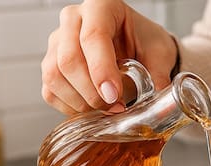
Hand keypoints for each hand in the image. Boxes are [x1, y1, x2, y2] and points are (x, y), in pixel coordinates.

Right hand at [41, 0, 177, 114]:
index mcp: (101, 7)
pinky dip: (70, 107)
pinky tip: (92, 110)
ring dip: (80, 101)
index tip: (114, 95)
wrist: (136, 45)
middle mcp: (73, 20)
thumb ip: (159, 75)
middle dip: (91, 92)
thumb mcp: (159, 53)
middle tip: (115, 107)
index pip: (93, 37)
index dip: (101, 70)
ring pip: (54, 76)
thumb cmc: (145, 42)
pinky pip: (50, 91)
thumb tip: (159, 106)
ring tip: (106, 109)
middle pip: (68, 59)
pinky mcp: (52, 64)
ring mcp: (57, 42)